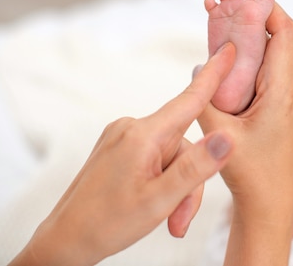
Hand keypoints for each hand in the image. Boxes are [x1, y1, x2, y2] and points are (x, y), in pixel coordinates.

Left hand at [10, 43, 236, 265]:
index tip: (229, 50)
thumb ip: (196, 167)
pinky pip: (155, 157)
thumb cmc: (107, 224)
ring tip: (166, 220)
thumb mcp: (159, 200)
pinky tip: (153, 203)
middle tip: (179, 220)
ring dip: (176, 187)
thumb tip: (226, 136)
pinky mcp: (118, 148)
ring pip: (172, 156)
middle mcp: (131, 128)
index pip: (189, 100)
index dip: (213, 75)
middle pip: (184, 145)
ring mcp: (123, 137)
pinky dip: (162, 180)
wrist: (64, 242)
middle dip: (189, 181)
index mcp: (142, 136)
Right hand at [197, 3, 292, 264]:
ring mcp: (288, 95)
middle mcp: (291, 87)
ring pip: (271, 52)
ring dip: (249, 34)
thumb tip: (201, 66)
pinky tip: (225, 51)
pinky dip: (248, 55)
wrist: (269, 201)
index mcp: (283, 90)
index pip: (286, 32)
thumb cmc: (249, 172)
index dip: (268, 6)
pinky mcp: (280, 102)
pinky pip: (266, 69)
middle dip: (252, 14)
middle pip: (278, 36)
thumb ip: (206, 98)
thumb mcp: (220, 134)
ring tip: (219, 16)